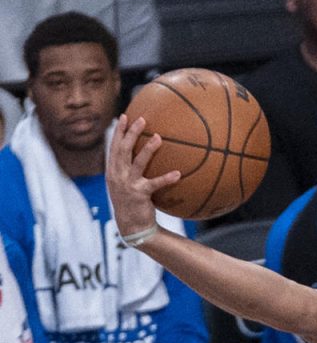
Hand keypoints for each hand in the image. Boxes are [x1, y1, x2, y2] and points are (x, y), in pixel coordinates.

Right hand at [106, 115, 173, 239]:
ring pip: (137, 162)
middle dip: (130, 133)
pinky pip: (155, 184)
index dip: (118, 132)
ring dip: (148, 149)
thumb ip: (133, 169)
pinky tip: (178, 173)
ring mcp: (127, 185)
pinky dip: (166, 178)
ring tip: (159, 137)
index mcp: (113, 171)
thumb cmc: (133, 203)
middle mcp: (117, 176)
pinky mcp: (139, 195)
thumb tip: (148, 154)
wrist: (132, 226)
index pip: (114, 147)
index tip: (123, 116)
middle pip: (123, 150)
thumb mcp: (128, 184)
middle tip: (141, 119)